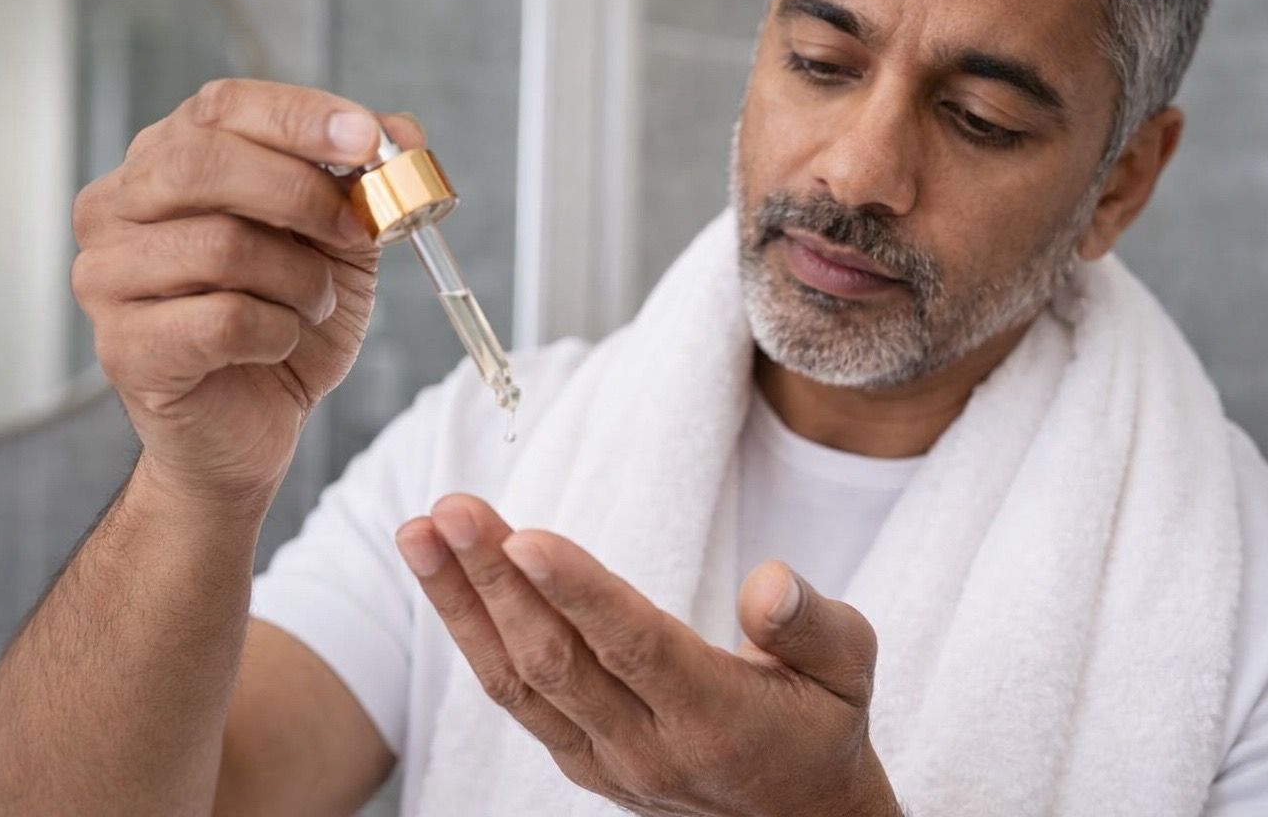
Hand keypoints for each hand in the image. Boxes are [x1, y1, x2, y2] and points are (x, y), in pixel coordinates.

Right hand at [71, 78, 423, 506]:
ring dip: (298, 280)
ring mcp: (106, 277)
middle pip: (200, 163)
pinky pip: (220, 320)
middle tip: (353, 230)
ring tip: (313, 304)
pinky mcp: (124, 347)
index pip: (218, 106)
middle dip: (299, 194)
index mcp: (164, 161)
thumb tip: (402, 131)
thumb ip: (364, 180)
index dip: (297, 116)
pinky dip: (276, 332)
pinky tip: (278, 342)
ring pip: (219, 246)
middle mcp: (116, 207)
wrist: (256, 424)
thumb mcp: (340, 240)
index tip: (366, 138)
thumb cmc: (286, 320)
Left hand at [396, 495, 901, 816]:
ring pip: (516, 680)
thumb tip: (767, 582)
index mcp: (714, 716)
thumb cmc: (822, 727)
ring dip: (460, 603)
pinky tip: (444, 579)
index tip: (522, 536)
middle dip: (493, 581)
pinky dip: (471, 634)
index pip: (634, 647)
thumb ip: (813, 623)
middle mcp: (646, 747)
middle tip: (449, 509)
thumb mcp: (848, 671)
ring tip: (418, 533)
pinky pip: (513, 695)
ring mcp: (603, 760)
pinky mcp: (577, 757)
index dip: (576, 591)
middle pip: (555, 660)